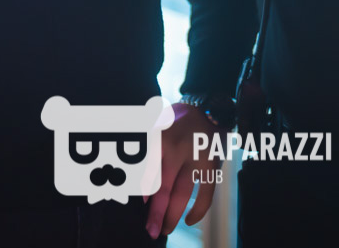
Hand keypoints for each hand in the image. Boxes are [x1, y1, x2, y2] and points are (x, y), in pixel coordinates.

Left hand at [145, 104, 222, 238]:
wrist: (207, 109)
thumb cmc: (174, 120)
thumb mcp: (155, 123)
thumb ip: (144, 145)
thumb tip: (127, 174)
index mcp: (160, 137)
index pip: (148, 167)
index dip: (143, 187)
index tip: (140, 203)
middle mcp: (177, 149)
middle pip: (164, 186)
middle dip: (156, 212)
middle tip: (150, 230)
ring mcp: (196, 159)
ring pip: (183, 193)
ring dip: (173, 215)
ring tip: (164, 230)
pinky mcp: (211, 166)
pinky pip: (206, 193)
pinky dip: (199, 210)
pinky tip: (190, 220)